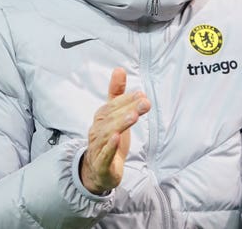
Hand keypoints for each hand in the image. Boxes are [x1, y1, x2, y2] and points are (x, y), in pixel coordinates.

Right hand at [80, 68, 150, 194]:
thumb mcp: (114, 115)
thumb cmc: (109, 139)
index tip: (142, 94)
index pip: (113, 106)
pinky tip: (117, 138)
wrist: (98, 171)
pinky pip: (104, 154)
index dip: (127, 100)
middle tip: (145, 102)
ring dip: (120, 124)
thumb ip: (116, 93)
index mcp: (101, 118)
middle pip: (112, 118)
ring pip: (108, 134)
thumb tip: (119, 69)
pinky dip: (110, 146)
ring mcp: (98, 147)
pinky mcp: (101, 164)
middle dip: (128, 109)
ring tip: (133, 116)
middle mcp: (97, 130)